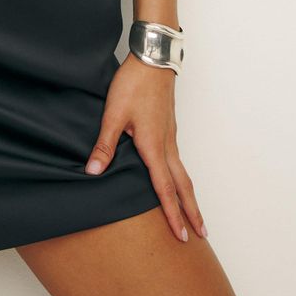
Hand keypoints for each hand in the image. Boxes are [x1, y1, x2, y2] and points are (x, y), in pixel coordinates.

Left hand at [84, 54, 207, 242]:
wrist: (152, 60)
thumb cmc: (134, 85)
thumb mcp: (113, 115)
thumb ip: (105, 145)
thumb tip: (93, 171)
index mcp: (154, 146)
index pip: (165, 189)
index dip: (172, 214)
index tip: (182, 236)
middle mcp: (167, 145)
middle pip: (183, 185)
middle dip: (191, 211)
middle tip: (202, 234)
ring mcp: (170, 135)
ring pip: (183, 172)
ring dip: (189, 195)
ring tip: (193, 213)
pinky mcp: (169, 126)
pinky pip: (178, 159)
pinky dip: (182, 177)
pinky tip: (176, 178)